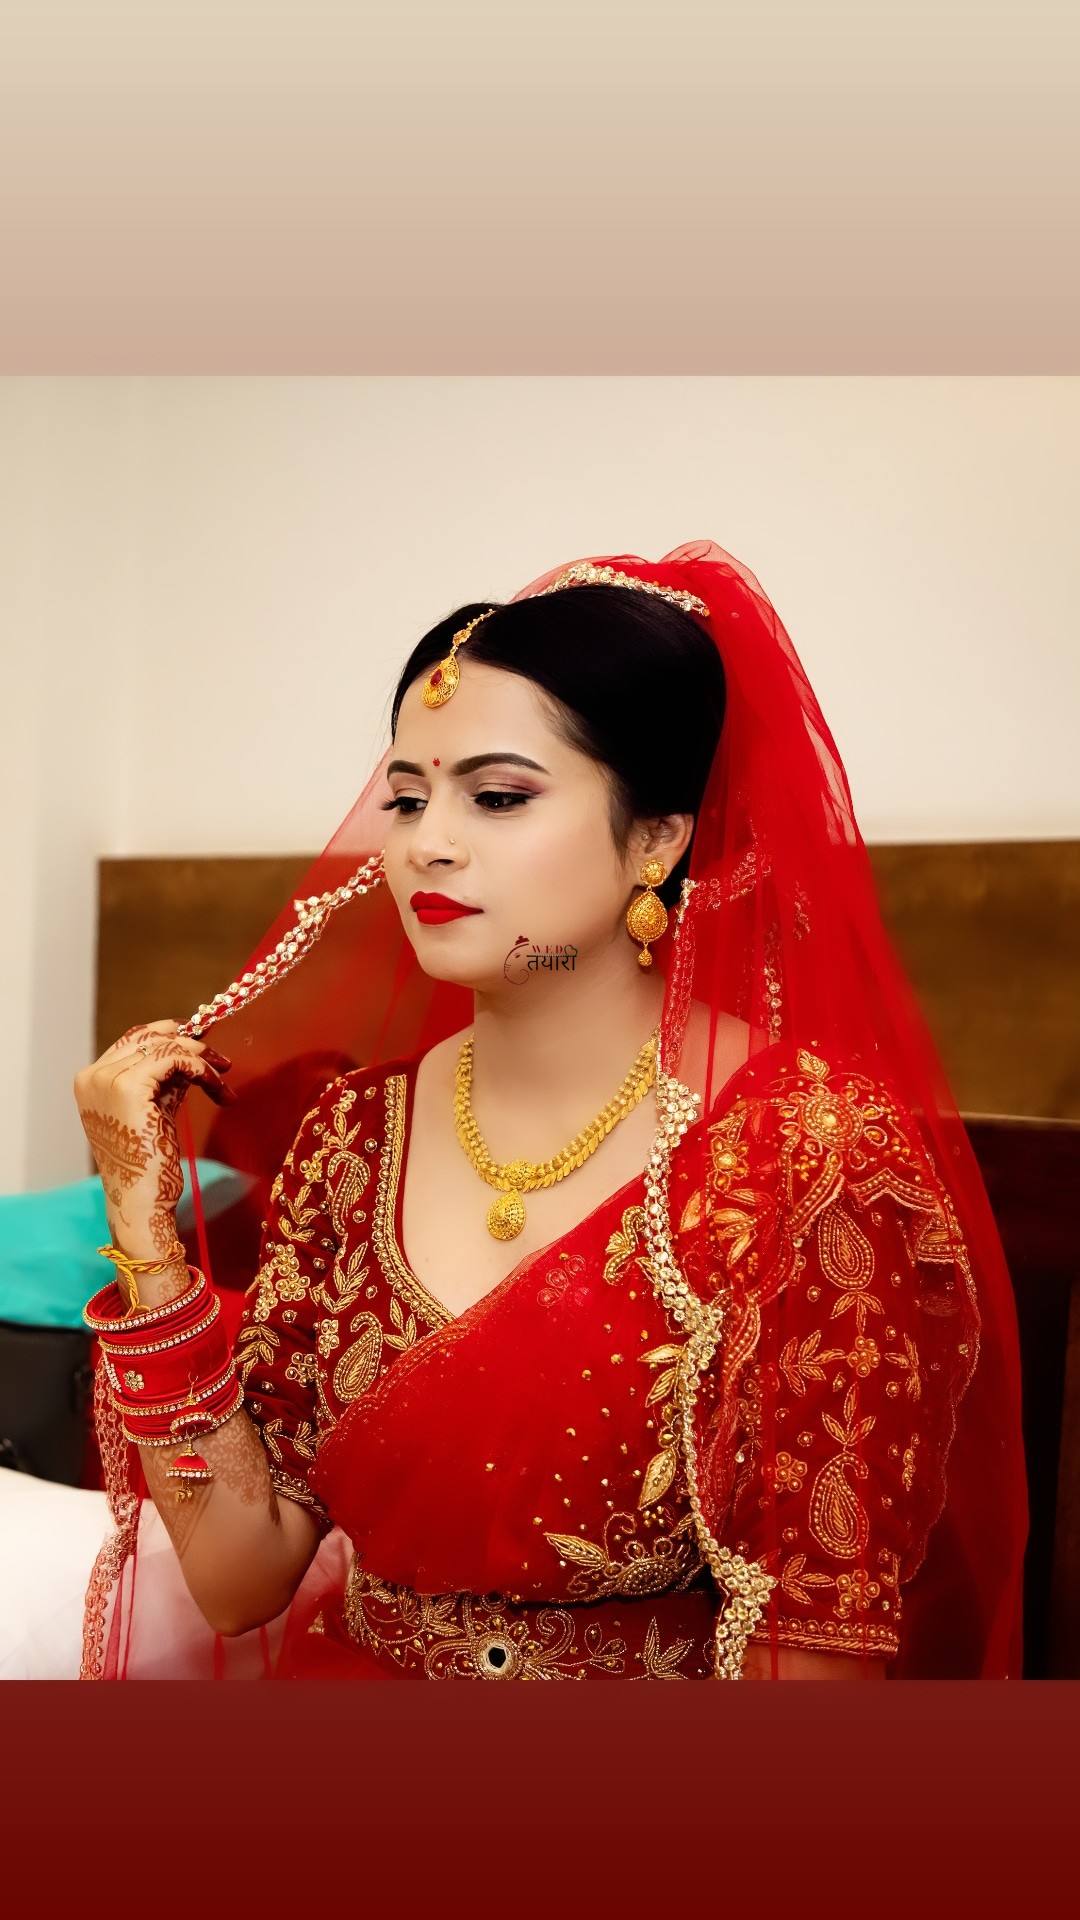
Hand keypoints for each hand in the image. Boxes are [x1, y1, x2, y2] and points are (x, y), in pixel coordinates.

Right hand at [74, 1018, 235, 1262]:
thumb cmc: (150, 1162)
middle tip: (218, 1058)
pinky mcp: (129, 1086)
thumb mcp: (154, 1108)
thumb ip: (164, 1078)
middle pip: (147, 1035)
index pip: (132, 1039)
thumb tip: (192, 1047)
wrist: (142, 1200)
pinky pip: (174, 1058)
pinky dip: (200, 1068)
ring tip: (222, 1078)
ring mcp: (107, 1080)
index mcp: (90, 1081)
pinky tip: (217, 1087)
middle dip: (188, 1041)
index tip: (200, 1040)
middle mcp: (92, 1076)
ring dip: (201, 1058)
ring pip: (165, 1045)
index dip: (168, 1033)